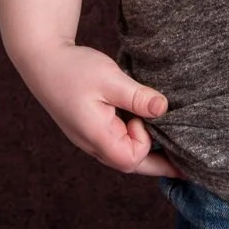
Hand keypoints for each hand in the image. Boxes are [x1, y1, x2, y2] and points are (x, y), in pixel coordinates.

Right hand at [12, 42, 179, 175]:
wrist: (42, 60)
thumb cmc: (73, 69)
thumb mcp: (109, 78)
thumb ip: (137, 97)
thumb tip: (163, 109)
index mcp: (95, 136)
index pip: (131, 158)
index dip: (145, 140)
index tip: (142, 114)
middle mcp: (92, 144)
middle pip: (131, 165)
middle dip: (159, 165)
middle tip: (187, 168)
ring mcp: (90, 139)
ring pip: (123, 155)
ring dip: (147, 153)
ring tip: (173, 151)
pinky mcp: (91, 129)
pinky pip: (116, 144)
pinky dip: (134, 141)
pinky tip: (147, 131)